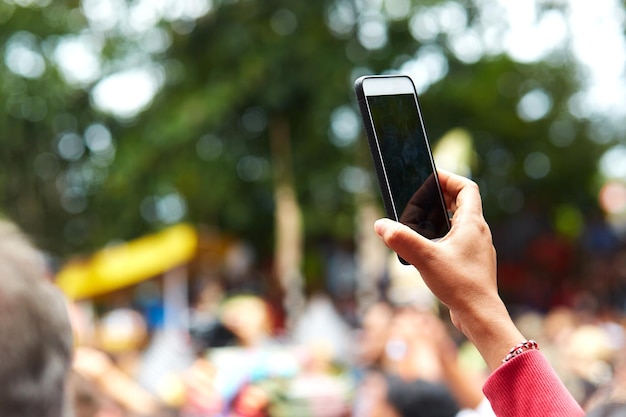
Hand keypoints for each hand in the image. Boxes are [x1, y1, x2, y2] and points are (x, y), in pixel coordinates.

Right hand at [374, 170, 524, 370]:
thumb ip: (402, 239)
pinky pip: (459, 240)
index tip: (430, 177)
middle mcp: (479, 233)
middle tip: (421, 197)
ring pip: (461, 223)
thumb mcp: (425, 258)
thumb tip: (381, 225)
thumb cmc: (460, 284)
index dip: (449, 178)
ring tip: (421, 220)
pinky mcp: (472, 264)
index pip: (466, 188)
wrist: (480, 316)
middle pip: (463, 203)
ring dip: (442, 217)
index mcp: (473, 223)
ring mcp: (477, 249)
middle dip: (441, 197)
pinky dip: (444, 235)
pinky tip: (428, 248)